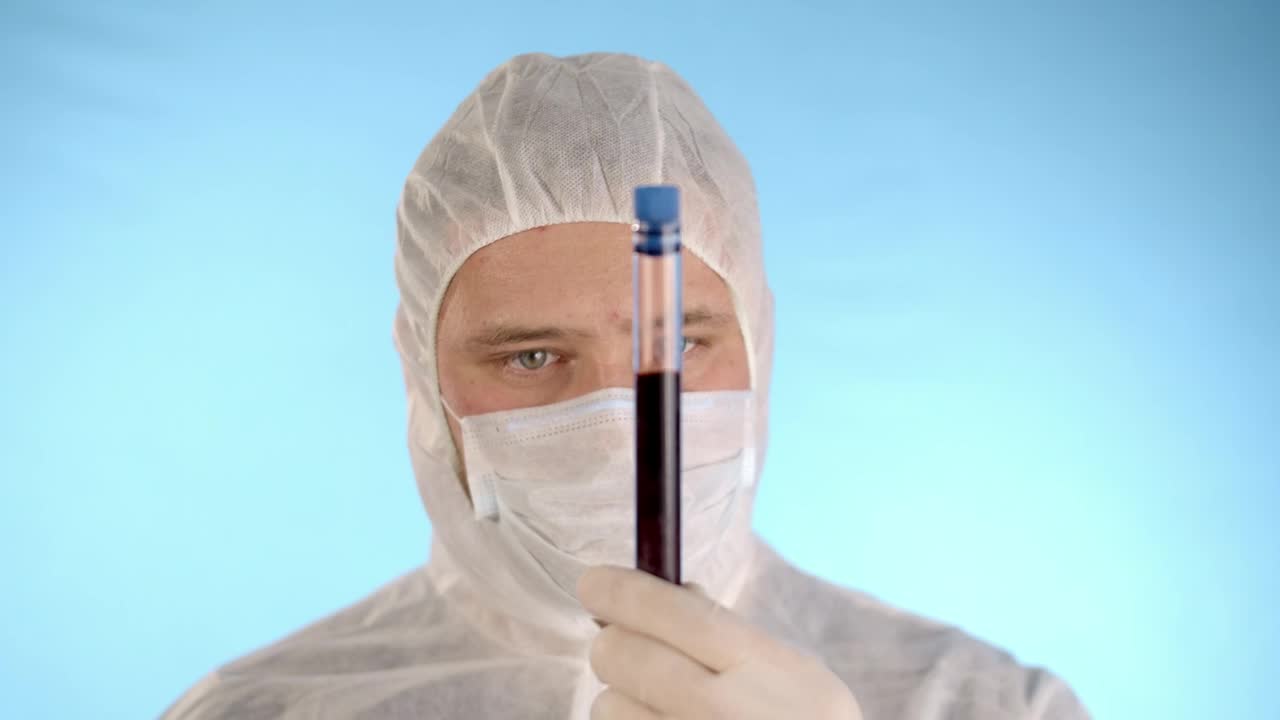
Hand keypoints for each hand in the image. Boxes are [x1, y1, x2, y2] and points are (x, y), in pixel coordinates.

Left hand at [577, 565, 862, 719]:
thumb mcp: (793, 676)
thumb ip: (732, 633)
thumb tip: (660, 592)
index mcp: (769, 671)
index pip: (677, 614)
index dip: (623, 592)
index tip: (593, 583)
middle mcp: (726, 712)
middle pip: (622, 654)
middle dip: (616, 644)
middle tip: (627, 647)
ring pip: (606, 704)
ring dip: (620, 699)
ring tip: (660, 707)